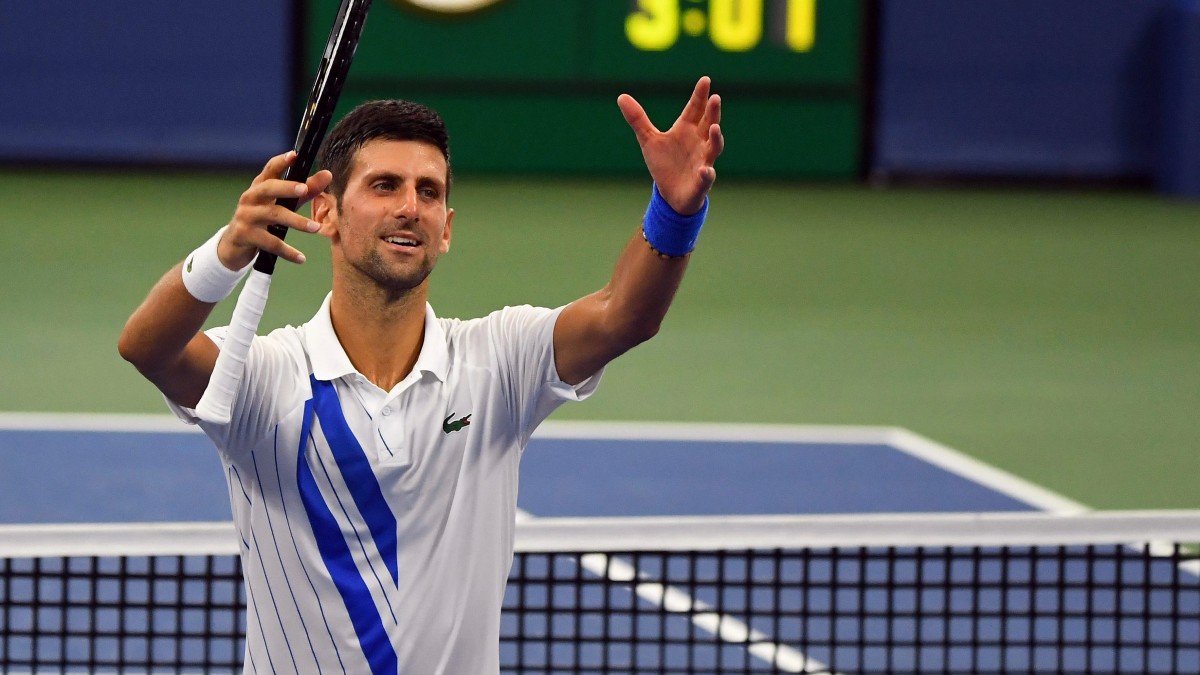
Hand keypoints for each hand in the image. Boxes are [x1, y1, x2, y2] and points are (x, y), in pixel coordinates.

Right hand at [217, 151, 333, 268]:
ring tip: (316, 229)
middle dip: (286, 187)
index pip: (270, 169)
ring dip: (296, 222)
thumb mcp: (282, 204)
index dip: (281, 162)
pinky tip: (301, 258)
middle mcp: (251, 197)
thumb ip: (305, 191)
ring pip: (273, 216)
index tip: (294, 155)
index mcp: (260, 187)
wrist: (234, 245)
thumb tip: (328, 174)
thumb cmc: (263, 219)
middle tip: (304, 190)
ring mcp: (246, 216)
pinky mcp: (245, 235)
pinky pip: (270, 243)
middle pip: (269, 188)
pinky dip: (287, 251)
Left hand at [618, 76, 723, 215]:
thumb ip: (638, 119)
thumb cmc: (665, 164)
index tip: (705, 80)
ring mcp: (703, 161)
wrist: (670, 195)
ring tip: (716, 128)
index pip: (695, 109)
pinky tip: (704, 170)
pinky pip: (707, 177)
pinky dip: (707, 173)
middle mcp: (699, 142)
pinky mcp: (701, 182)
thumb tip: (621, 96)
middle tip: (715, 98)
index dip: (700, 95)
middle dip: (713, 112)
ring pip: (714, 147)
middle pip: (709, 124)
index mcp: (687, 129)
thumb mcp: (648, 140)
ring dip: (716, 138)